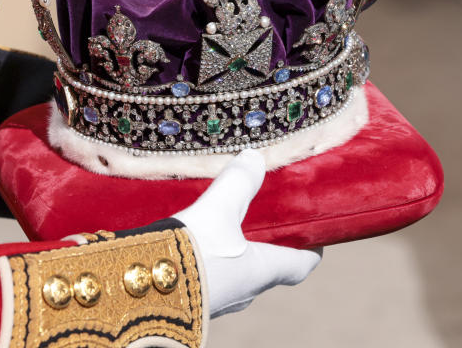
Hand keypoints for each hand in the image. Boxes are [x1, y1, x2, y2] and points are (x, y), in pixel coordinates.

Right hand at [173, 149, 322, 317]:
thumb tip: (255, 157)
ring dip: (237, 257)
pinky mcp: (192, 303)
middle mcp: (245, 291)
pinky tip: (192, 247)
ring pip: (238, 277)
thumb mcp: (218, 210)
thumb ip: (238, 182)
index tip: (317, 238)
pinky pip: (210, 281)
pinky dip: (210, 264)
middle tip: (266, 223)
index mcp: (262, 269)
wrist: (143, 290)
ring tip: (224, 229)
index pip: (300, 266)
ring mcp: (218, 302)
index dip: (311, 251)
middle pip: (269, 270)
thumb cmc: (192, 253)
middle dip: (269, 248)